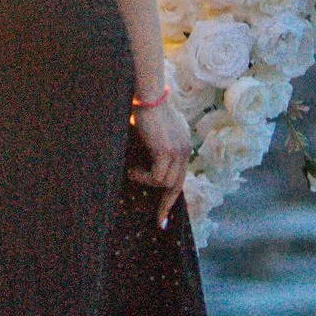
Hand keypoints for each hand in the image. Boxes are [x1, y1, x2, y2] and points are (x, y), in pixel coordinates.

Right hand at [128, 88, 189, 228]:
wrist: (145, 94)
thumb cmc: (141, 110)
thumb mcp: (150, 134)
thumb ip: (151, 150)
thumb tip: (137, 169)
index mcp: (182, 146)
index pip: (180, 177)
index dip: (171, 197)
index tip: (164, 214)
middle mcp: (184, 151)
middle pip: (177, 186)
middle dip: (166, 205)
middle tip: (159, 221)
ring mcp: (178, 152)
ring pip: (164, 183)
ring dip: (145, 181)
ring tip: (132, 171)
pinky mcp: (167, 152)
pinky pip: (157, 177)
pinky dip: (143, 177)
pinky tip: (132, 169)